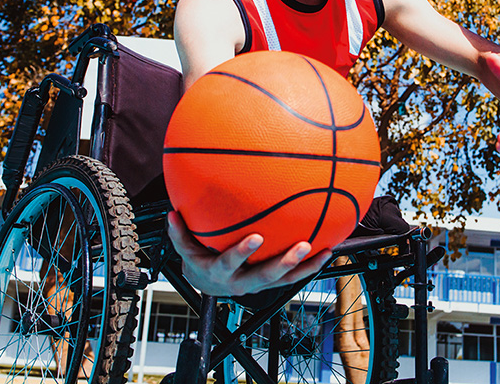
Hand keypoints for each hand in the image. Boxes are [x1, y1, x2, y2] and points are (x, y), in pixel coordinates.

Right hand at [167, 210, 331, 296]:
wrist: (208, 286)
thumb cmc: (200, 259)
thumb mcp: (186, 248)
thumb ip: (180, 233)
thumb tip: (172, 214)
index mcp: (220, 272)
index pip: (230, 262)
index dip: (242, 252)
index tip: (255, 237)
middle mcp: (242, 282)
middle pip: (266, 275)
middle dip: (285, 262)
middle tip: (302, 245)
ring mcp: (260, 285)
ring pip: (285, 280)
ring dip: (306, 267)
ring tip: (325, 251)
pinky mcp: (272, 284)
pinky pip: (293, 278)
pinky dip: (310, 267)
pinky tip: (327, 251)